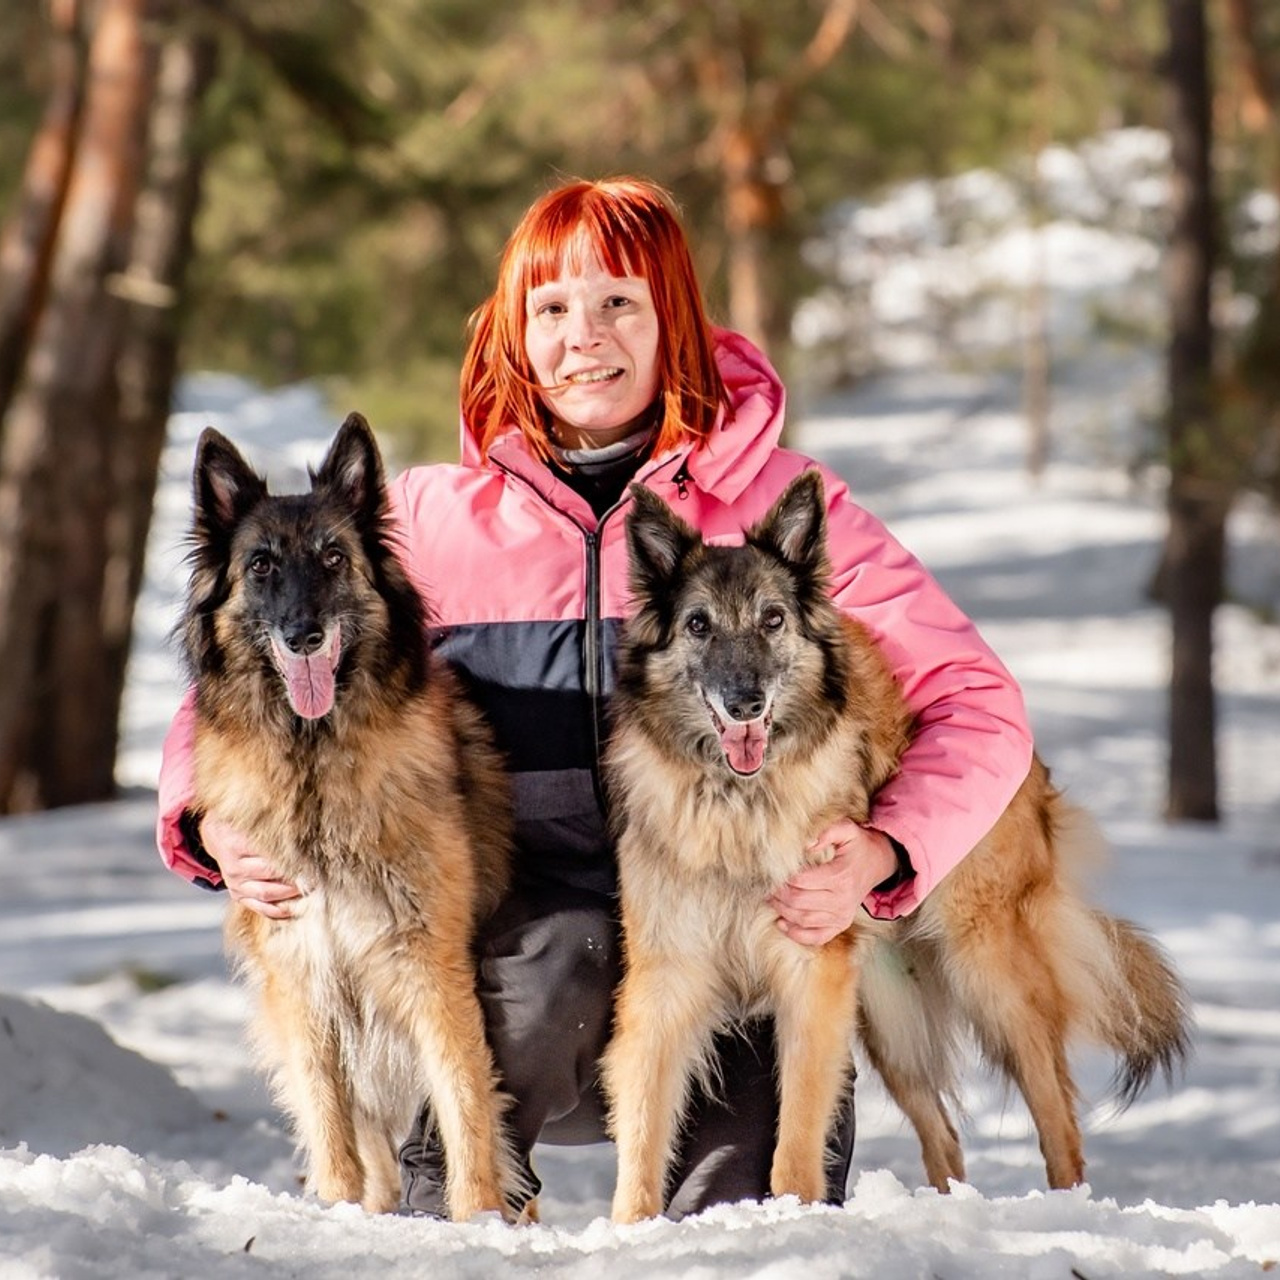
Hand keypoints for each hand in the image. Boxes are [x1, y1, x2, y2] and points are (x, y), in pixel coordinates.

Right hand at [202, 813, 303, 919]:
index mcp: (235, 843)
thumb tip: (302, 814)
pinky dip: (277, 910)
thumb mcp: (249, 815)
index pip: (267, 852)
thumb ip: (271, 817)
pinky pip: (258, 907)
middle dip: (295, 873)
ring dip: (290, 892)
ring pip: (266, 893)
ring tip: (311, 887)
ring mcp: (234, 883)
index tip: (312, 853)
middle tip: (318, 870)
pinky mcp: (237, 894)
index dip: (291, 853)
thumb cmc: (241, 822)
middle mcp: (233, 866)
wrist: (216, 834)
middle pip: (269, 873)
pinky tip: (295, 908)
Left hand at [766, 820, 897, 946]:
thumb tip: (806, 844)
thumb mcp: (847, 830)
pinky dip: (797, 934)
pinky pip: (816, 937)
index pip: (801, 881)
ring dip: (782, 911)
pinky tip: (782, 923)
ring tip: (771, 899)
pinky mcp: (841, 925)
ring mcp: (842, 915)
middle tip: (766, 886)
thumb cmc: (858, 846)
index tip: (771, 872)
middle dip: (778, 894)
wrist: (878, 863)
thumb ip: (827, 832)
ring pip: (803, 920)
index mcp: (840, 877)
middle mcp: (842, 900)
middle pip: (798, 902)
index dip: (782, 878)